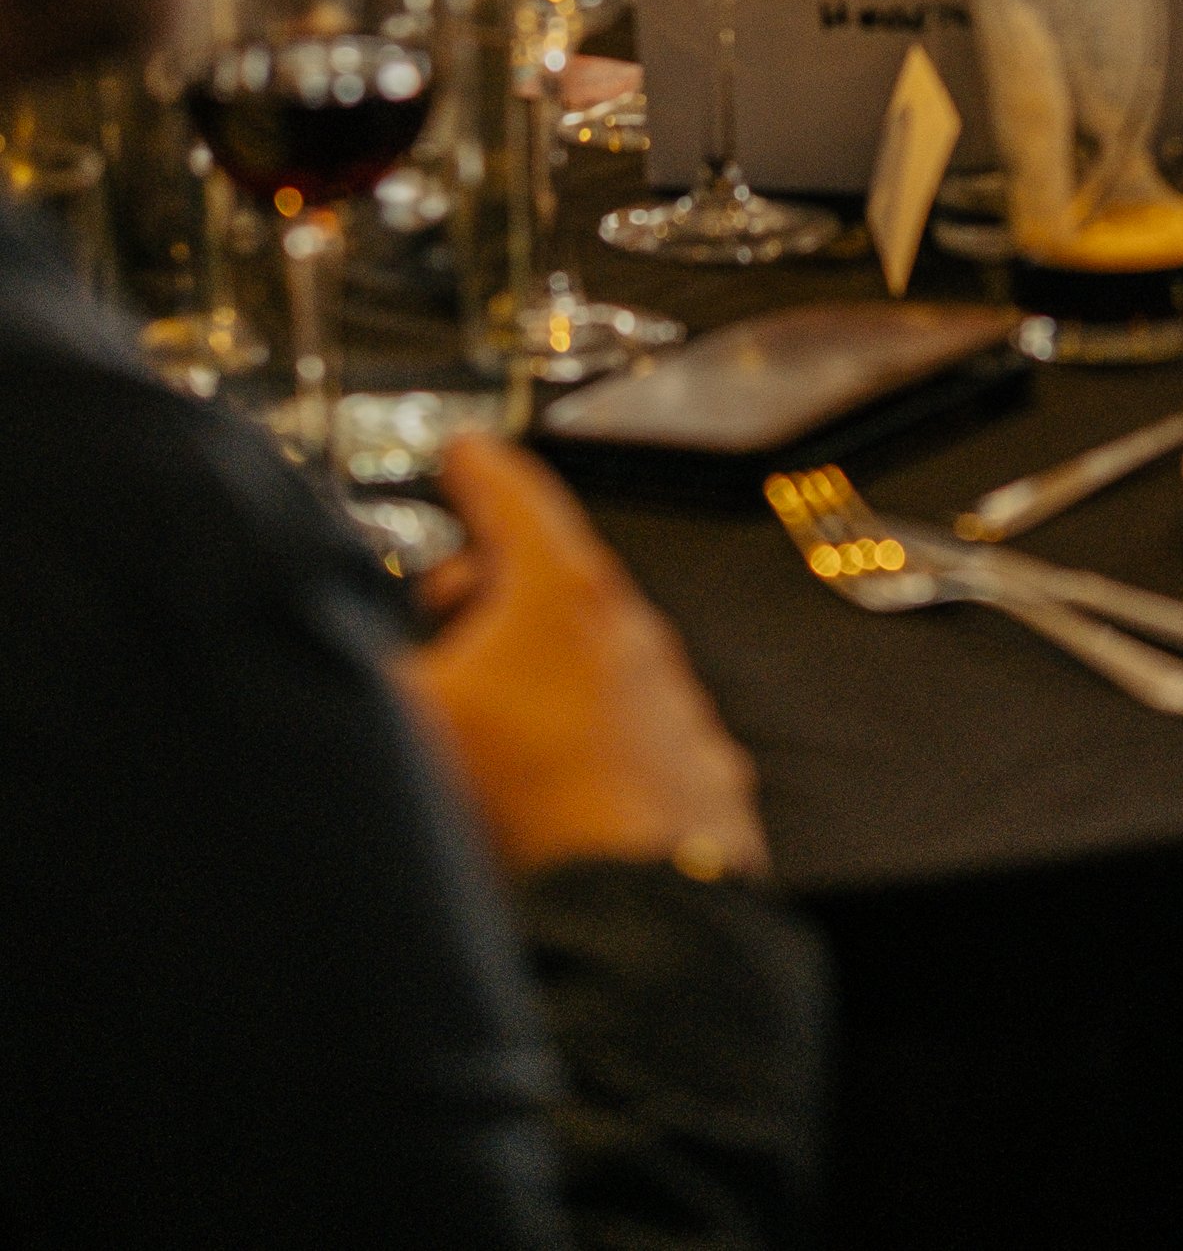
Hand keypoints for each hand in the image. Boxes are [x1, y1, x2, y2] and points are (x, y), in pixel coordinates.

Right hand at [397, 439, 768, 879]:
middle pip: (552, 575)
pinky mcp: (691, 771)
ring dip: (540, 661)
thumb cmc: (532, 807)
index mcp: (560, 596)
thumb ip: (354, 670)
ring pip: (595, 654)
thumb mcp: (406, 720)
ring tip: (489, 697)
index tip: (466, 452)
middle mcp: (628, 633)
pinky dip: (586, 735)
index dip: (478, 469)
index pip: (513, 498)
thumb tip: (313, 650)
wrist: (637, 910)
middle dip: (493, 578)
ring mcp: (668, 702)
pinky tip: (549, 778)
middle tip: (448, 588)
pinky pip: (630, 729)